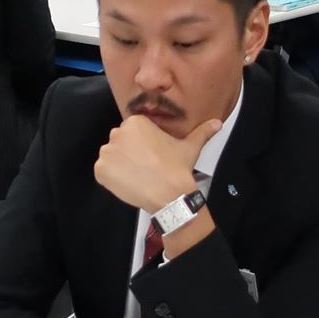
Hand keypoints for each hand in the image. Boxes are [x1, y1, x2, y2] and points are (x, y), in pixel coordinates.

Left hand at [94, 112, 220, 214]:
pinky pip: (103, 172)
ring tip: (137, 176)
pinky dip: (112, 178)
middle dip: (130, 154)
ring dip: (120, 166)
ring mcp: (107, 152)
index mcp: (135, 123)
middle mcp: (117, 133)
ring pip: (111, 157)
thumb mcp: (190, 146)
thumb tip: (217, 123)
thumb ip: (202, 131)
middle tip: (145, 167)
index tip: (151, 156)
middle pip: (120, 143)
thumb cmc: (177, 168)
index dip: (141, 146)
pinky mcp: (100, 170)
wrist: (169, 195)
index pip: (132, 132)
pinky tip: (128, 183)